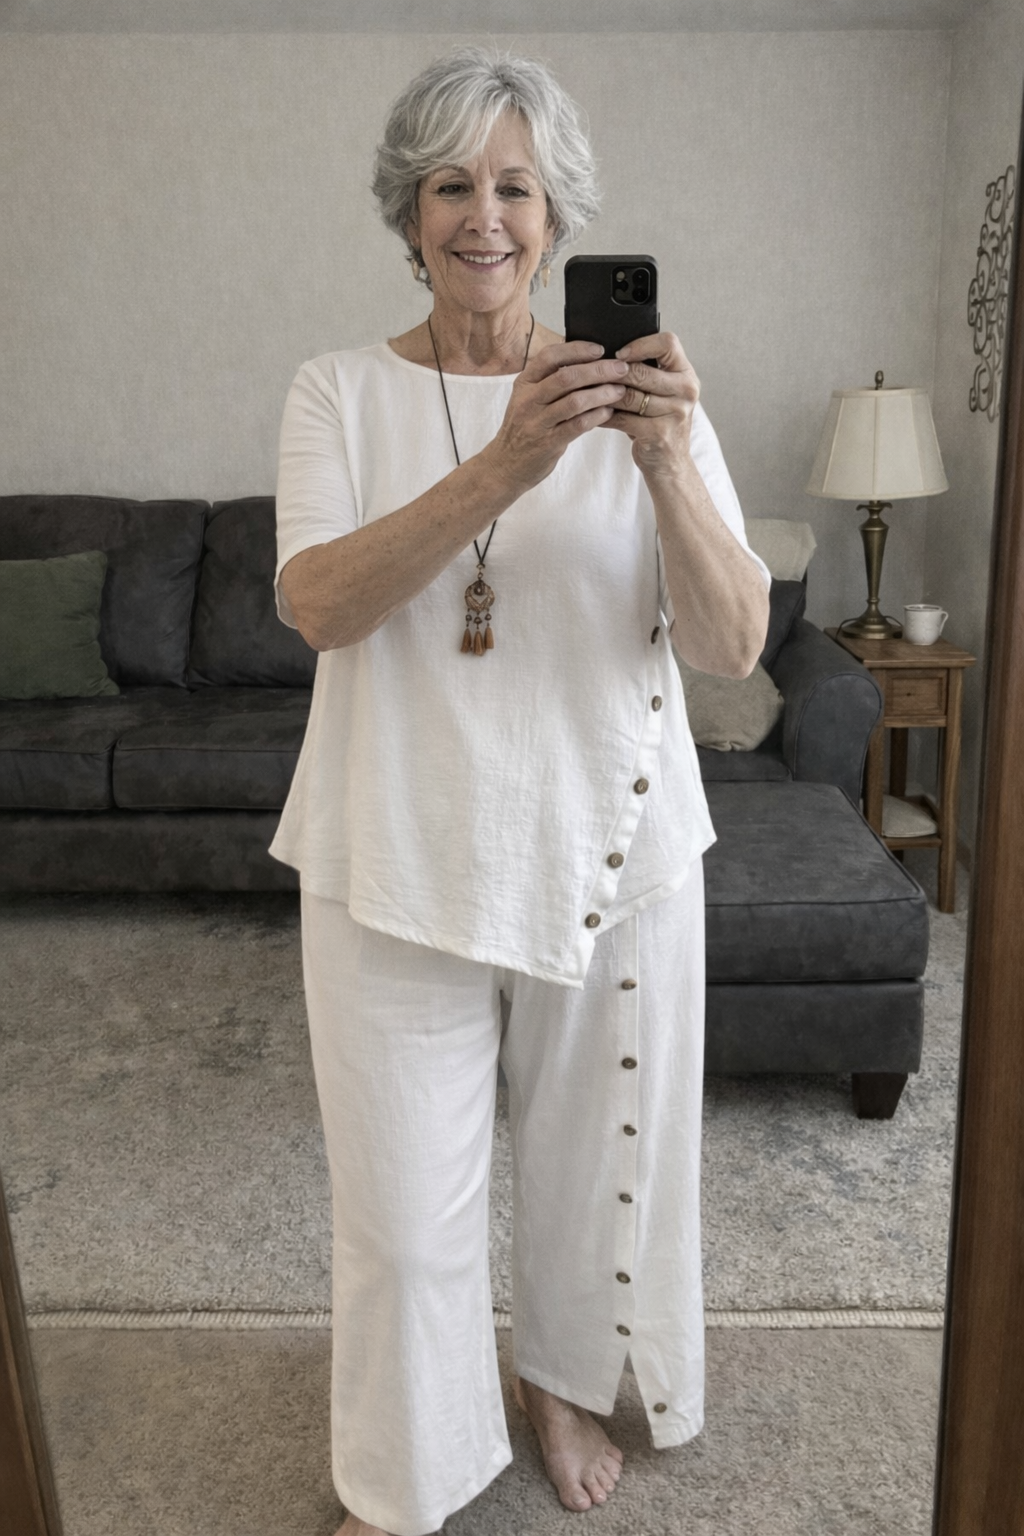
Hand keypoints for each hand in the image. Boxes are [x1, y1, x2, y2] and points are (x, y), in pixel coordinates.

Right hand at [480, 341, 629, 498]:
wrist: (506, 465)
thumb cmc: (524, 428)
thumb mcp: (528, 399)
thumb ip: (549, 381)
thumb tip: (587, 362)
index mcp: (524, 383)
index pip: (550, 356)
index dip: (577, 349)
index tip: (599, 349)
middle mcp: (528, 400)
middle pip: (567, 377)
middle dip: (598, 370)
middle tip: (621, 369)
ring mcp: (537, 422)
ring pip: (575, 401)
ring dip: (602, 393)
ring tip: (620, 390)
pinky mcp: (547, 443)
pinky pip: (577, 425)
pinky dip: (597, 416)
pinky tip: (608, 412)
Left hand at [602, 332, 699, 478]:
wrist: (670, 463)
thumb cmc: (659, 421)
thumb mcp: (663, 393)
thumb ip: (648, 373)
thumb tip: (607, 354)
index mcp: (686, 374)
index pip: (668, 344)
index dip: (641, 344)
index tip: (619, 353)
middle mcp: (686, 391)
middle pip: (643, 372)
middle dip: (614, 373)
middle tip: (592, 372)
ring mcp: (675, 413)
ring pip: (629, 396)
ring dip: (605, 394)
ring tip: (586, 391)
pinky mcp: (659, 433)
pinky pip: (623, 418)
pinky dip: (604, 416)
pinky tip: (591, 413)